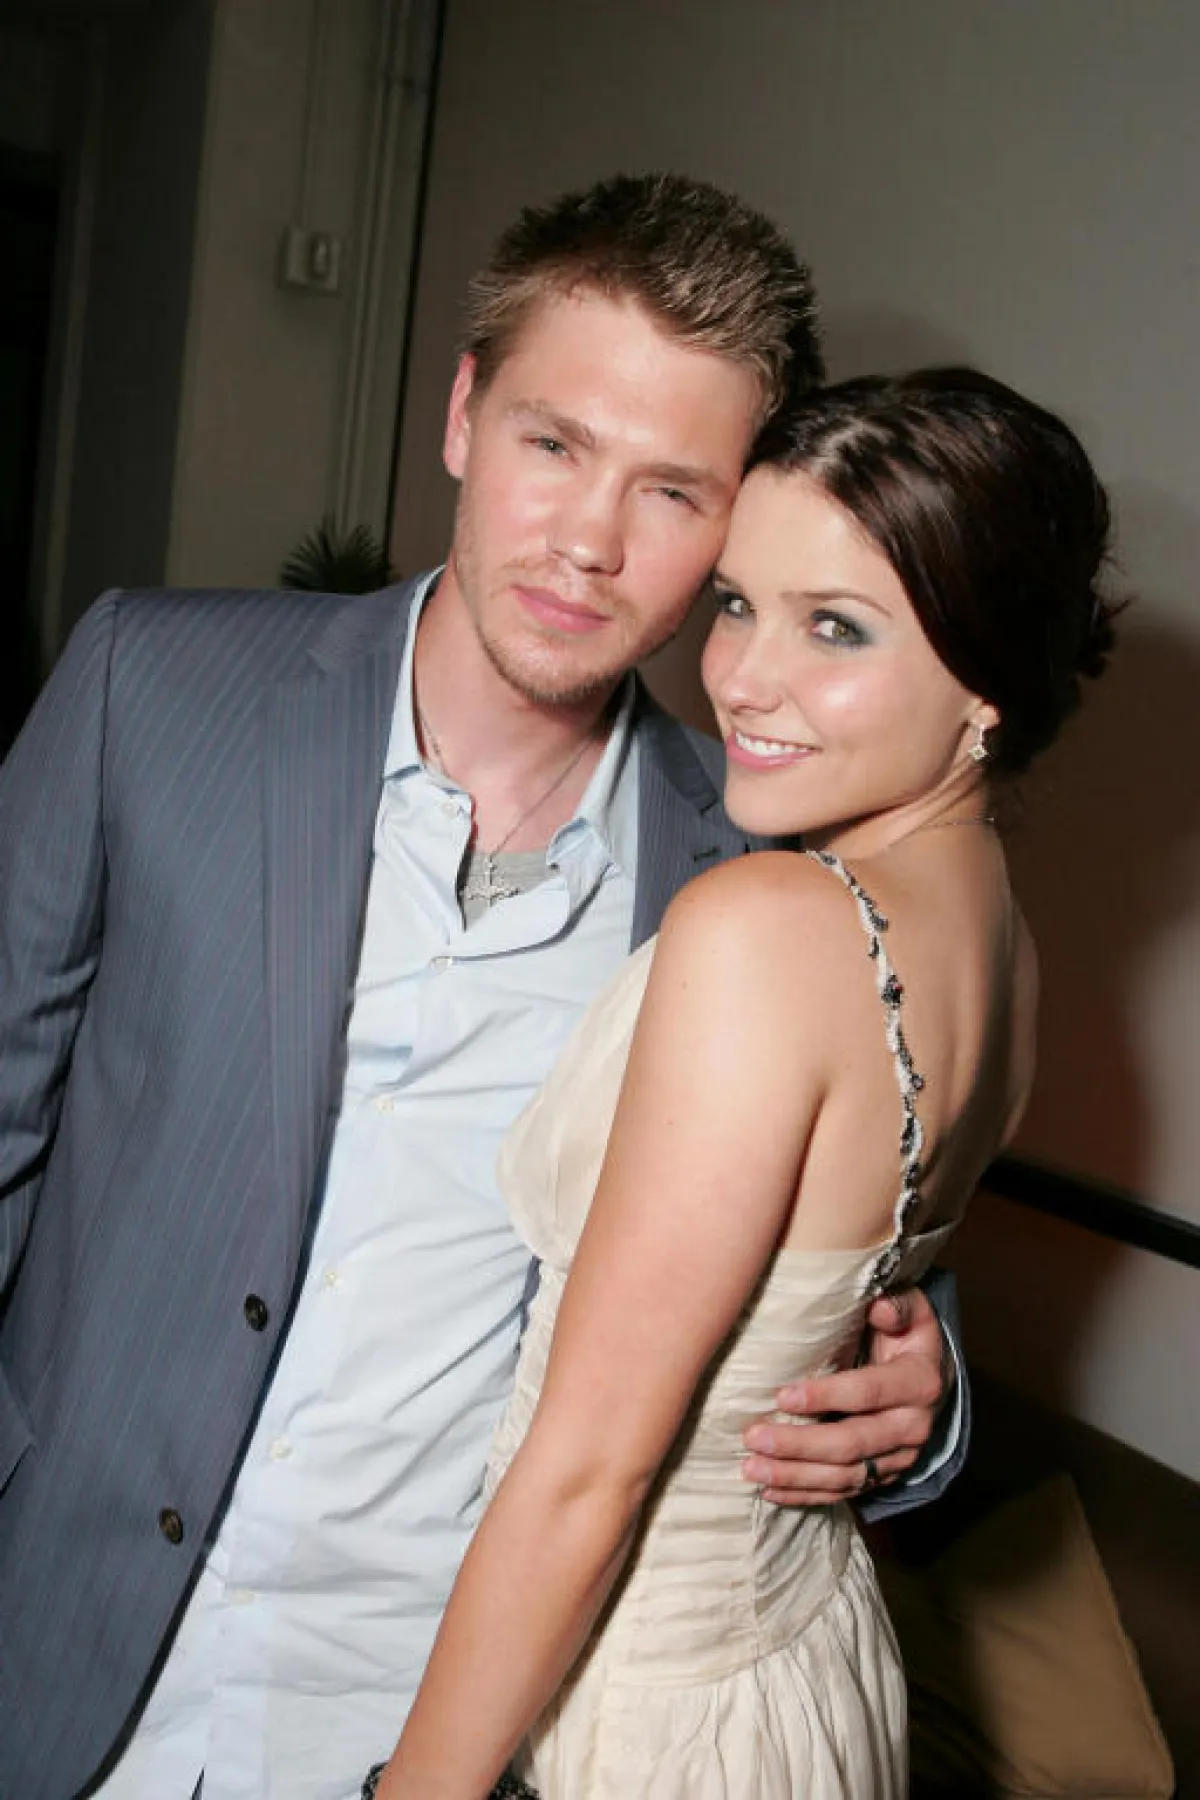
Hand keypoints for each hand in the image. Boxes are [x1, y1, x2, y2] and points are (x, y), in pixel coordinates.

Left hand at [741, 1287, 951, 1505]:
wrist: (929, 1374)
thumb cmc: (905, 1333)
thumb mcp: (910, 1309)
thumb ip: (895, 1306)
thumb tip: (878, 1308)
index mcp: (919, 1382)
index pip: (869, 1393)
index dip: (826, 1396)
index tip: (782, 1396)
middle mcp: (912, 1426)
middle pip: (852, 1443)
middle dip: (800, 1444)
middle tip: (754, 1437)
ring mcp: (898, 1458)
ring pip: (845, 1476)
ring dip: (795, 1476)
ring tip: (752, 1468)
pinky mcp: (882, 1476)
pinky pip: (843, 1493)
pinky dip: (805, 1495)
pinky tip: (770, 1492)